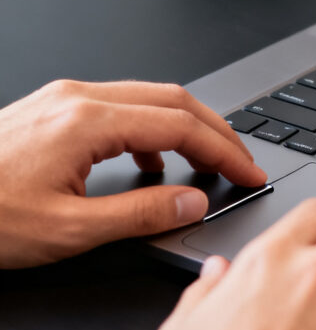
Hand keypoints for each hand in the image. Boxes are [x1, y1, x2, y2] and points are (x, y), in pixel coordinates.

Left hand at [0, 79, 266, 267]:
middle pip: (172, 98)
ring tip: (204, 166)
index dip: (225, 150)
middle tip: (242, 163)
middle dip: (215, 130)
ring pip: (146, 98)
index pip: (180, 125)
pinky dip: (148, 130)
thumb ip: (140, 215)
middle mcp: (78, 98)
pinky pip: (117, 107)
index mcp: (87, 122)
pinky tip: (148, 165)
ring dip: (184, 127)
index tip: (250, 172)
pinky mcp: (51, 108)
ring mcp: (63, 98)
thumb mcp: (67, 232)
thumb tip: (192, 201)